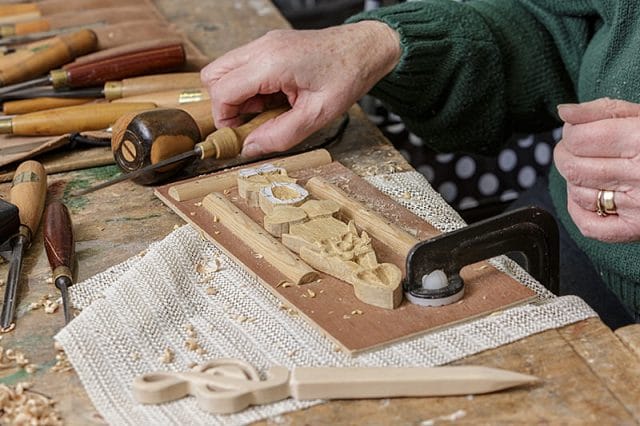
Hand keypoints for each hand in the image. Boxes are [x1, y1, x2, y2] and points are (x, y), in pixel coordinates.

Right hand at [200, 21, 399, 156]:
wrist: (365, 49)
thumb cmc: (347, 76)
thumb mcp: (316, 116)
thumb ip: (280, 135)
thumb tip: (250, 149)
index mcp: (272, 63)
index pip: (222, 91)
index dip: (224, 118)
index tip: (240, 134)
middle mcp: (262, 47)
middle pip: (213, 77)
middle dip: (225, 105)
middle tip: (252, 121)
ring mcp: (264, 42)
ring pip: (224, 70)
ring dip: (236, 95)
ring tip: (267, 108)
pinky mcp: (270, 45)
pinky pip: (242, 66)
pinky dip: (248, 85)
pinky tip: (273, 97)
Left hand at [555, 98, 639, 241]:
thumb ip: (603, 110)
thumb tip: (564, 111)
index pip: (579, 138)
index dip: (570, 132)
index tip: (576, 130)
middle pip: (573, 166)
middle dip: (566, 154)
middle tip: (578, 148)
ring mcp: (638, 205)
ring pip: (577, 192)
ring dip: (574, 179)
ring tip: (591, 167)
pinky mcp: (636, 229)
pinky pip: (588, 225)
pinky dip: (579, 209)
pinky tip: (593, 193)